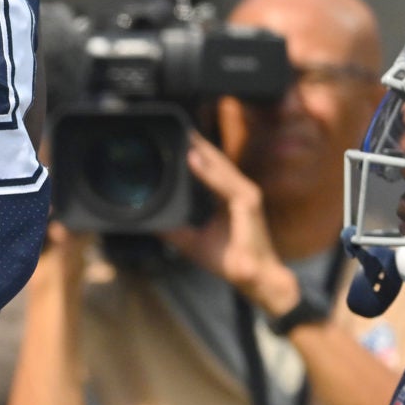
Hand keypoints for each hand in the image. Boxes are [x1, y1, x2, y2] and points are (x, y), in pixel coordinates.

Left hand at [164, 133, 300, 317]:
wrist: (253, 279)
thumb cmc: (230, 260)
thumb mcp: (193, 241)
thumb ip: (176, 228)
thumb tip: (151, 223)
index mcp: (229, 198)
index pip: (212, 169)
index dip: (196, 152)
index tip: (178, 137)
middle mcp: (239, 192)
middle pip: (216, 162)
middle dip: (198, 144)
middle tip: (178, 126)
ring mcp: (246, 196)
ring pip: (221, 167)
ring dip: (202, 150)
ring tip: (184, 135)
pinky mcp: (249, 204)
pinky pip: (226, 184)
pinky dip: (209, 172)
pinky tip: (194, 159)